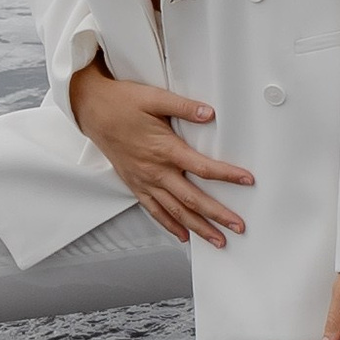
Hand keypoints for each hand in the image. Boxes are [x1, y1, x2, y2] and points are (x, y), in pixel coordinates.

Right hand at [68, 59, 253, 246]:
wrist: (92, 110)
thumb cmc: (122, 103)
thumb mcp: (154, 98)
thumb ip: (184, 107)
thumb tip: (210, 113)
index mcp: (164, 149)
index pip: (202, 168)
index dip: (227, 175)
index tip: (247, 181)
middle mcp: (155, 170)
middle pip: (192, 199)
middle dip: (217, 215)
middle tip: (238, 227)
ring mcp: (144, 181)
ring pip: (175, 211)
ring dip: (198, 228)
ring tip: (218, 241)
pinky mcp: (135, 185)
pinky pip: (154, 211)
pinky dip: (169, 225)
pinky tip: (183, 235)